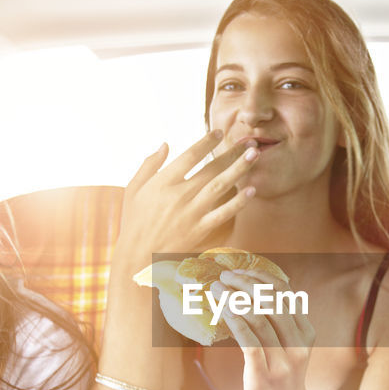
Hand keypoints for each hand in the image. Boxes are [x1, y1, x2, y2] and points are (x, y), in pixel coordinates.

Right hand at [115, 130, 257, 271]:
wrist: (137, 257)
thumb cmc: (134, 222)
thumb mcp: (133, 190)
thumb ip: (149, 165)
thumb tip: (165, 144)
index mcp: (163, 182)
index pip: (189, 156)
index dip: (206, 142)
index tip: (220, 132)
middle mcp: (179, 195)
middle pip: (211, 168)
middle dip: (232, 152)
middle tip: (250, 141)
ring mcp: (190, 213)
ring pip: (220, 186)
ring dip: (239, 169)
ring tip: (255, 155)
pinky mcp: (199, 230)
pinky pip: (223, 214)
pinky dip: (238, 202)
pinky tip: (251, 190)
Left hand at [217, 269, 315, 389]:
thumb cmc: (282, 377)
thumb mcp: (291, 347)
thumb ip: (281, 324)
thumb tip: (258, 291)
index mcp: (305, 333)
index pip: (286, 294)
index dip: (262, 277)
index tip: (240, 271)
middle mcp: (297, 344)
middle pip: (272, 302)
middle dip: (245, 283)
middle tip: (224, 277)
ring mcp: (282, 361)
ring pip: (259, 319)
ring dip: (234, 299)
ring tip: (216, 289)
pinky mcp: (264, 375)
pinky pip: (250, 343)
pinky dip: (236, 322)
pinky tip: (223, 311)